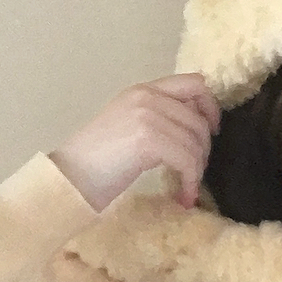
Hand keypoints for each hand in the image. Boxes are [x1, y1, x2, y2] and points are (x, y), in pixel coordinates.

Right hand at [49, 74, 220, 212]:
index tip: (210, 132)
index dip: (210, 108)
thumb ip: (159, 118)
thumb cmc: (96, 160)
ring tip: (186, 189)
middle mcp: (147, 96)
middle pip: (199, 119)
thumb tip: (197, 130)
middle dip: (203, 151)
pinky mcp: (148, 139)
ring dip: (196, 171)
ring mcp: (147, 115)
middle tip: (193, 173)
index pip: (195, 83)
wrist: (70, 175)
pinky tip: (183, 198)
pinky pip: (187, 161)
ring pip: (196, 142)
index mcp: (143, 90)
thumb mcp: (129, 125)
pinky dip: (190, 182)